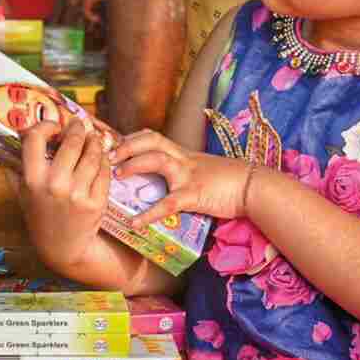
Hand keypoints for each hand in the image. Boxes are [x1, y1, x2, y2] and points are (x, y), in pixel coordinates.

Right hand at [17, 119, 111, 272]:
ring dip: (93, 141)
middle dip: (77, 128)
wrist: (63, 248)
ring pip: (92, 153)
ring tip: (92, 138)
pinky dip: (103, 159)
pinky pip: (104, 170)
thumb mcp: (22, 194)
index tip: (53, 125)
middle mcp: (55, 185)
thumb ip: (15, 168)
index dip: (45, 125)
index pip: (35, 138)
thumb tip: (12, 137)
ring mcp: (78, 194)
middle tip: (78, 124)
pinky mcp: (96, 202)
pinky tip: (99, 157)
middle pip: (72, 141)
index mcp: (32, 180)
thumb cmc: (41, 216)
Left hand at [113, 129, 250, 227]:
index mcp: (182, 153)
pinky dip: (150, 213)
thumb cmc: (227, 180)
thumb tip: (161, 181)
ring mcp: (188, 175)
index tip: (110, 142)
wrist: (252, 185)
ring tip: (117, 176)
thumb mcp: (201, 169)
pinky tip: (135, 223)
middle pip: (151, 139)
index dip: (130, 137)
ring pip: (158, 160)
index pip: (151, 136)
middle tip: (107, 155)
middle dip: (127, 144)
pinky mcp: (195, 194)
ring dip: (134, 165)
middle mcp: (182, 158)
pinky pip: (169, 203)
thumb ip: (181, 171)